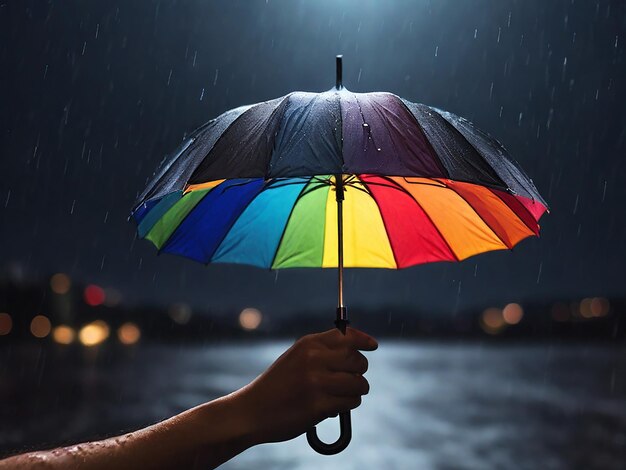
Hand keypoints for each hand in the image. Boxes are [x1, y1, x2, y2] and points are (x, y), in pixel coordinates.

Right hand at [235, 327, 377, 444]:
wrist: (252, 410)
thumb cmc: (278, 385)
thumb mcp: (296, 357)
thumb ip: (323, 351)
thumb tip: (358, 349)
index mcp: (308, 344)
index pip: (347, 336)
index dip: (363, 340)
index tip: (373, 345)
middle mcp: (314, 359)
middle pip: (358, 360)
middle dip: (360, 371)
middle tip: (351, 378)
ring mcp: (316, 382)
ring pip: (359, 383)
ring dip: (356, 390)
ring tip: (342, 394)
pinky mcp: (318, 405)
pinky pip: (351, 402)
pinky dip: (347, 405)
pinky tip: (333, 407)